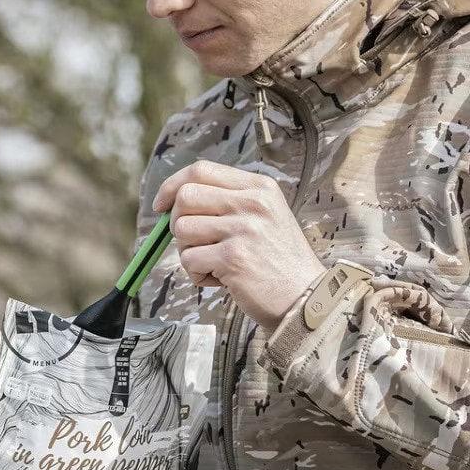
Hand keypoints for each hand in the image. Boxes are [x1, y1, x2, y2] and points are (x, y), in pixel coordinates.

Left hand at [152, 160, 326, 328]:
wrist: (307, 299)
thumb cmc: (280, 261)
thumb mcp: (266, 216)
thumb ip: (229, 201)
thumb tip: (175, 201)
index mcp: (260, 187)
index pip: (201, 170)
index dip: (172, 185)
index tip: (161, 204)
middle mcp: (253, 203)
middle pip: (185, 196)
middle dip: (177, 222)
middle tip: (194, 242)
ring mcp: (244, 229)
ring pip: (182, 229)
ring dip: (189, 251)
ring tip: (214, 264)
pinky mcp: (233, 258)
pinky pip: (189, 259)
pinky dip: (197, 274)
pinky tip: (221, 279)